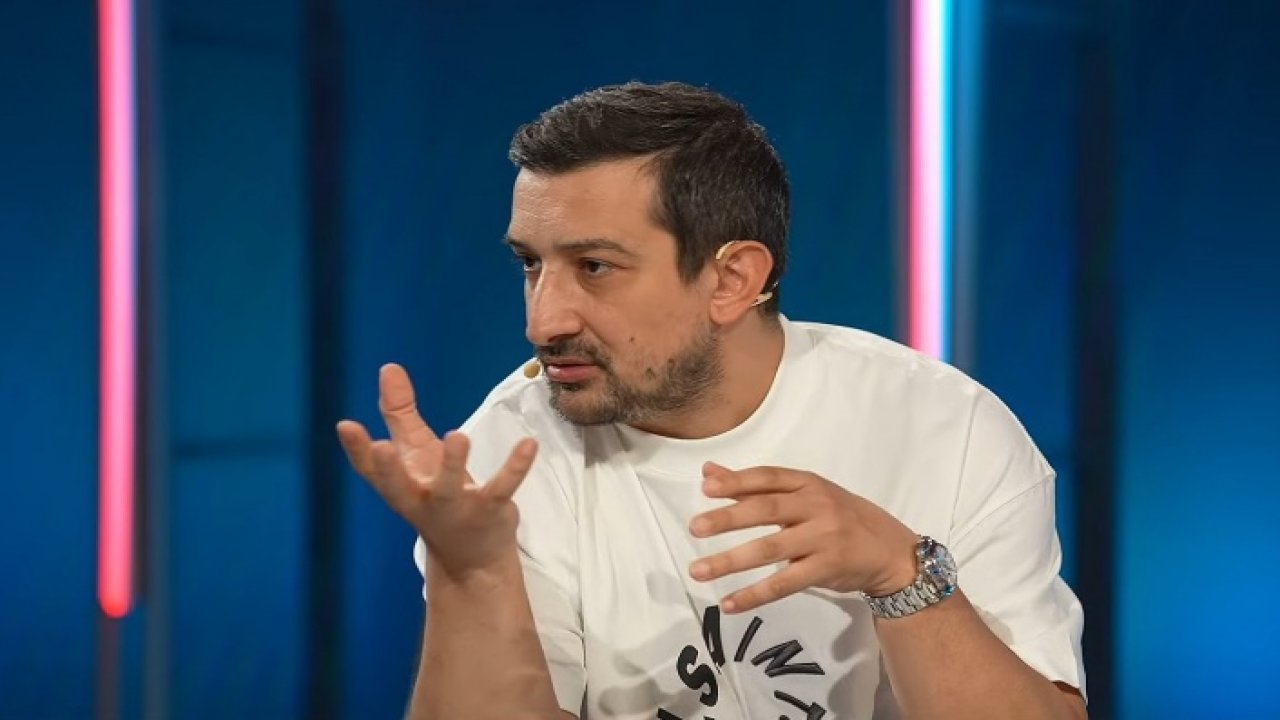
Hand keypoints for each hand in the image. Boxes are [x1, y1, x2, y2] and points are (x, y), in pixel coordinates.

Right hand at [336, 363, 538, 579]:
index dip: (357, 450)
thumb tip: (388, 368)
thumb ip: (400, 413)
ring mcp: (456, 508)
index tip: (347, 426)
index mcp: (400, 486)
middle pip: (399, 488)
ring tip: (457, 435)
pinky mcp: (490, 510)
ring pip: (450, 489)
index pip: (372, 471)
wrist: (472, 558)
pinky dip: (515, 467)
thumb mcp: (415, 455)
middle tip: (382, 447)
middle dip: (390, 470)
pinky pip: (502, 488)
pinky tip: (529, 444)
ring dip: (453, 464)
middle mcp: (422, 500)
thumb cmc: (435, 496)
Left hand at [688, 463, 918, 612]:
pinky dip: (754, 595)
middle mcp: (817, 506)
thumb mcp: (808, 494)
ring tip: (699, 570)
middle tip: (695, 527)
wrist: (892, 551)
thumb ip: (758, 486)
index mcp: (809, 483)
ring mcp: (823, 539)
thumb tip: (709, 472)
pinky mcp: (826, 569)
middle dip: (728, 519)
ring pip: (770, 549)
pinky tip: (729, 603)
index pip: (768, 478)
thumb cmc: (842, 517)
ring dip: (731, 560)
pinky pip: (784, 584)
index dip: (737, 481)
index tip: (706, 489)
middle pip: (766, 510)